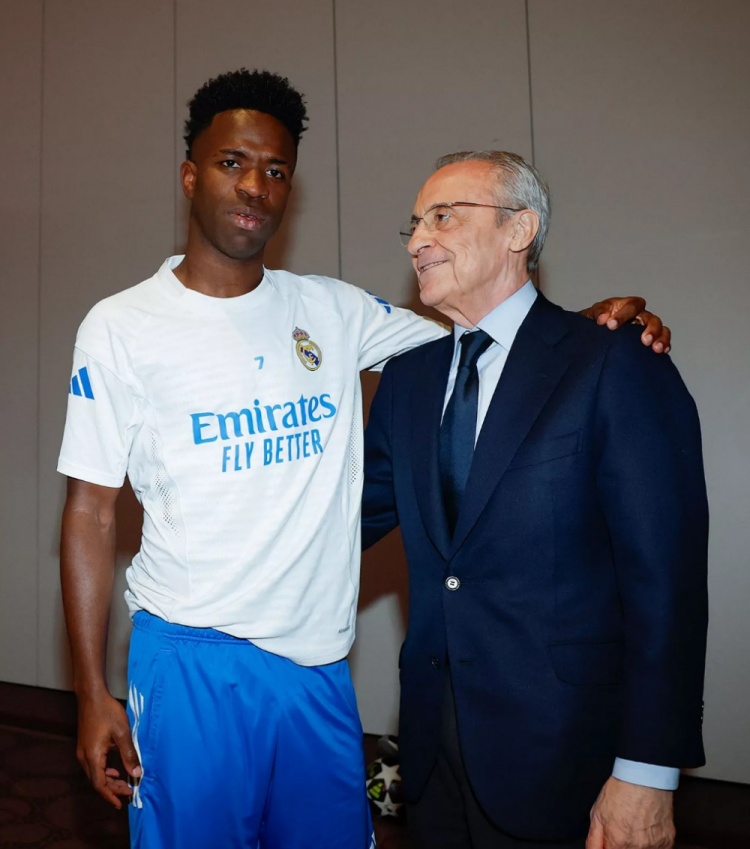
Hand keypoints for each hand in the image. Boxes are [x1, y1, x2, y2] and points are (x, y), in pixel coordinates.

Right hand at [76, 692, 141, 808]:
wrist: (91, 696)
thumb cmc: (107, 712)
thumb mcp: (122, 733)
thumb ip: (129, 754)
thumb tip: (137, 773)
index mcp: (92, 756)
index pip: (99, 784)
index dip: (111, 795)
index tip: (122, 802)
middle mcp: (84, 757)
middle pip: (96, 781)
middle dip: (112, 789)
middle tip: (129, 791)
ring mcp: (83, 751)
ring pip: (95, 774)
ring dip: (109, 781)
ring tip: (124, 783)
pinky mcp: (85, 746)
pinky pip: (94, 766)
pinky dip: (105, 772)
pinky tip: (115, 770)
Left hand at [580, 297, 670, 353]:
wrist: (593, 335)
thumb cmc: (595, 322)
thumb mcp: (592, 314)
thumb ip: (598, 312)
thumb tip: (603, 318)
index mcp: (626, 305)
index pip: (632, 306)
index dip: (624, 315)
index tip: (611, 326)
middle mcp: (639, 315)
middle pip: (651, 318)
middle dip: (650, 328)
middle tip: (644, 340)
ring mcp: (646, 327)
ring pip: (660, 328)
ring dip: (660, 338)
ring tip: (655, 348)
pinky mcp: (649, 340)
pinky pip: (662, 340)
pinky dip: (664, 345)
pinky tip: (662, 352)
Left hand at [586, 776, 674, 848]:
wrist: (645, 778)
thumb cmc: (621, 791)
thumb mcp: (597, 813)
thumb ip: (594, 838)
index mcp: (618, 843)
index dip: (609, 846)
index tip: (611, 840)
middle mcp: (637, 848)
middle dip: (622, 845)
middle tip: (623, 830)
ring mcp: (654, 846)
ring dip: (637, 846)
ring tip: (635, 828)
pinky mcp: (667, 842)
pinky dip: (651, 844)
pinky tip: (646, 830)